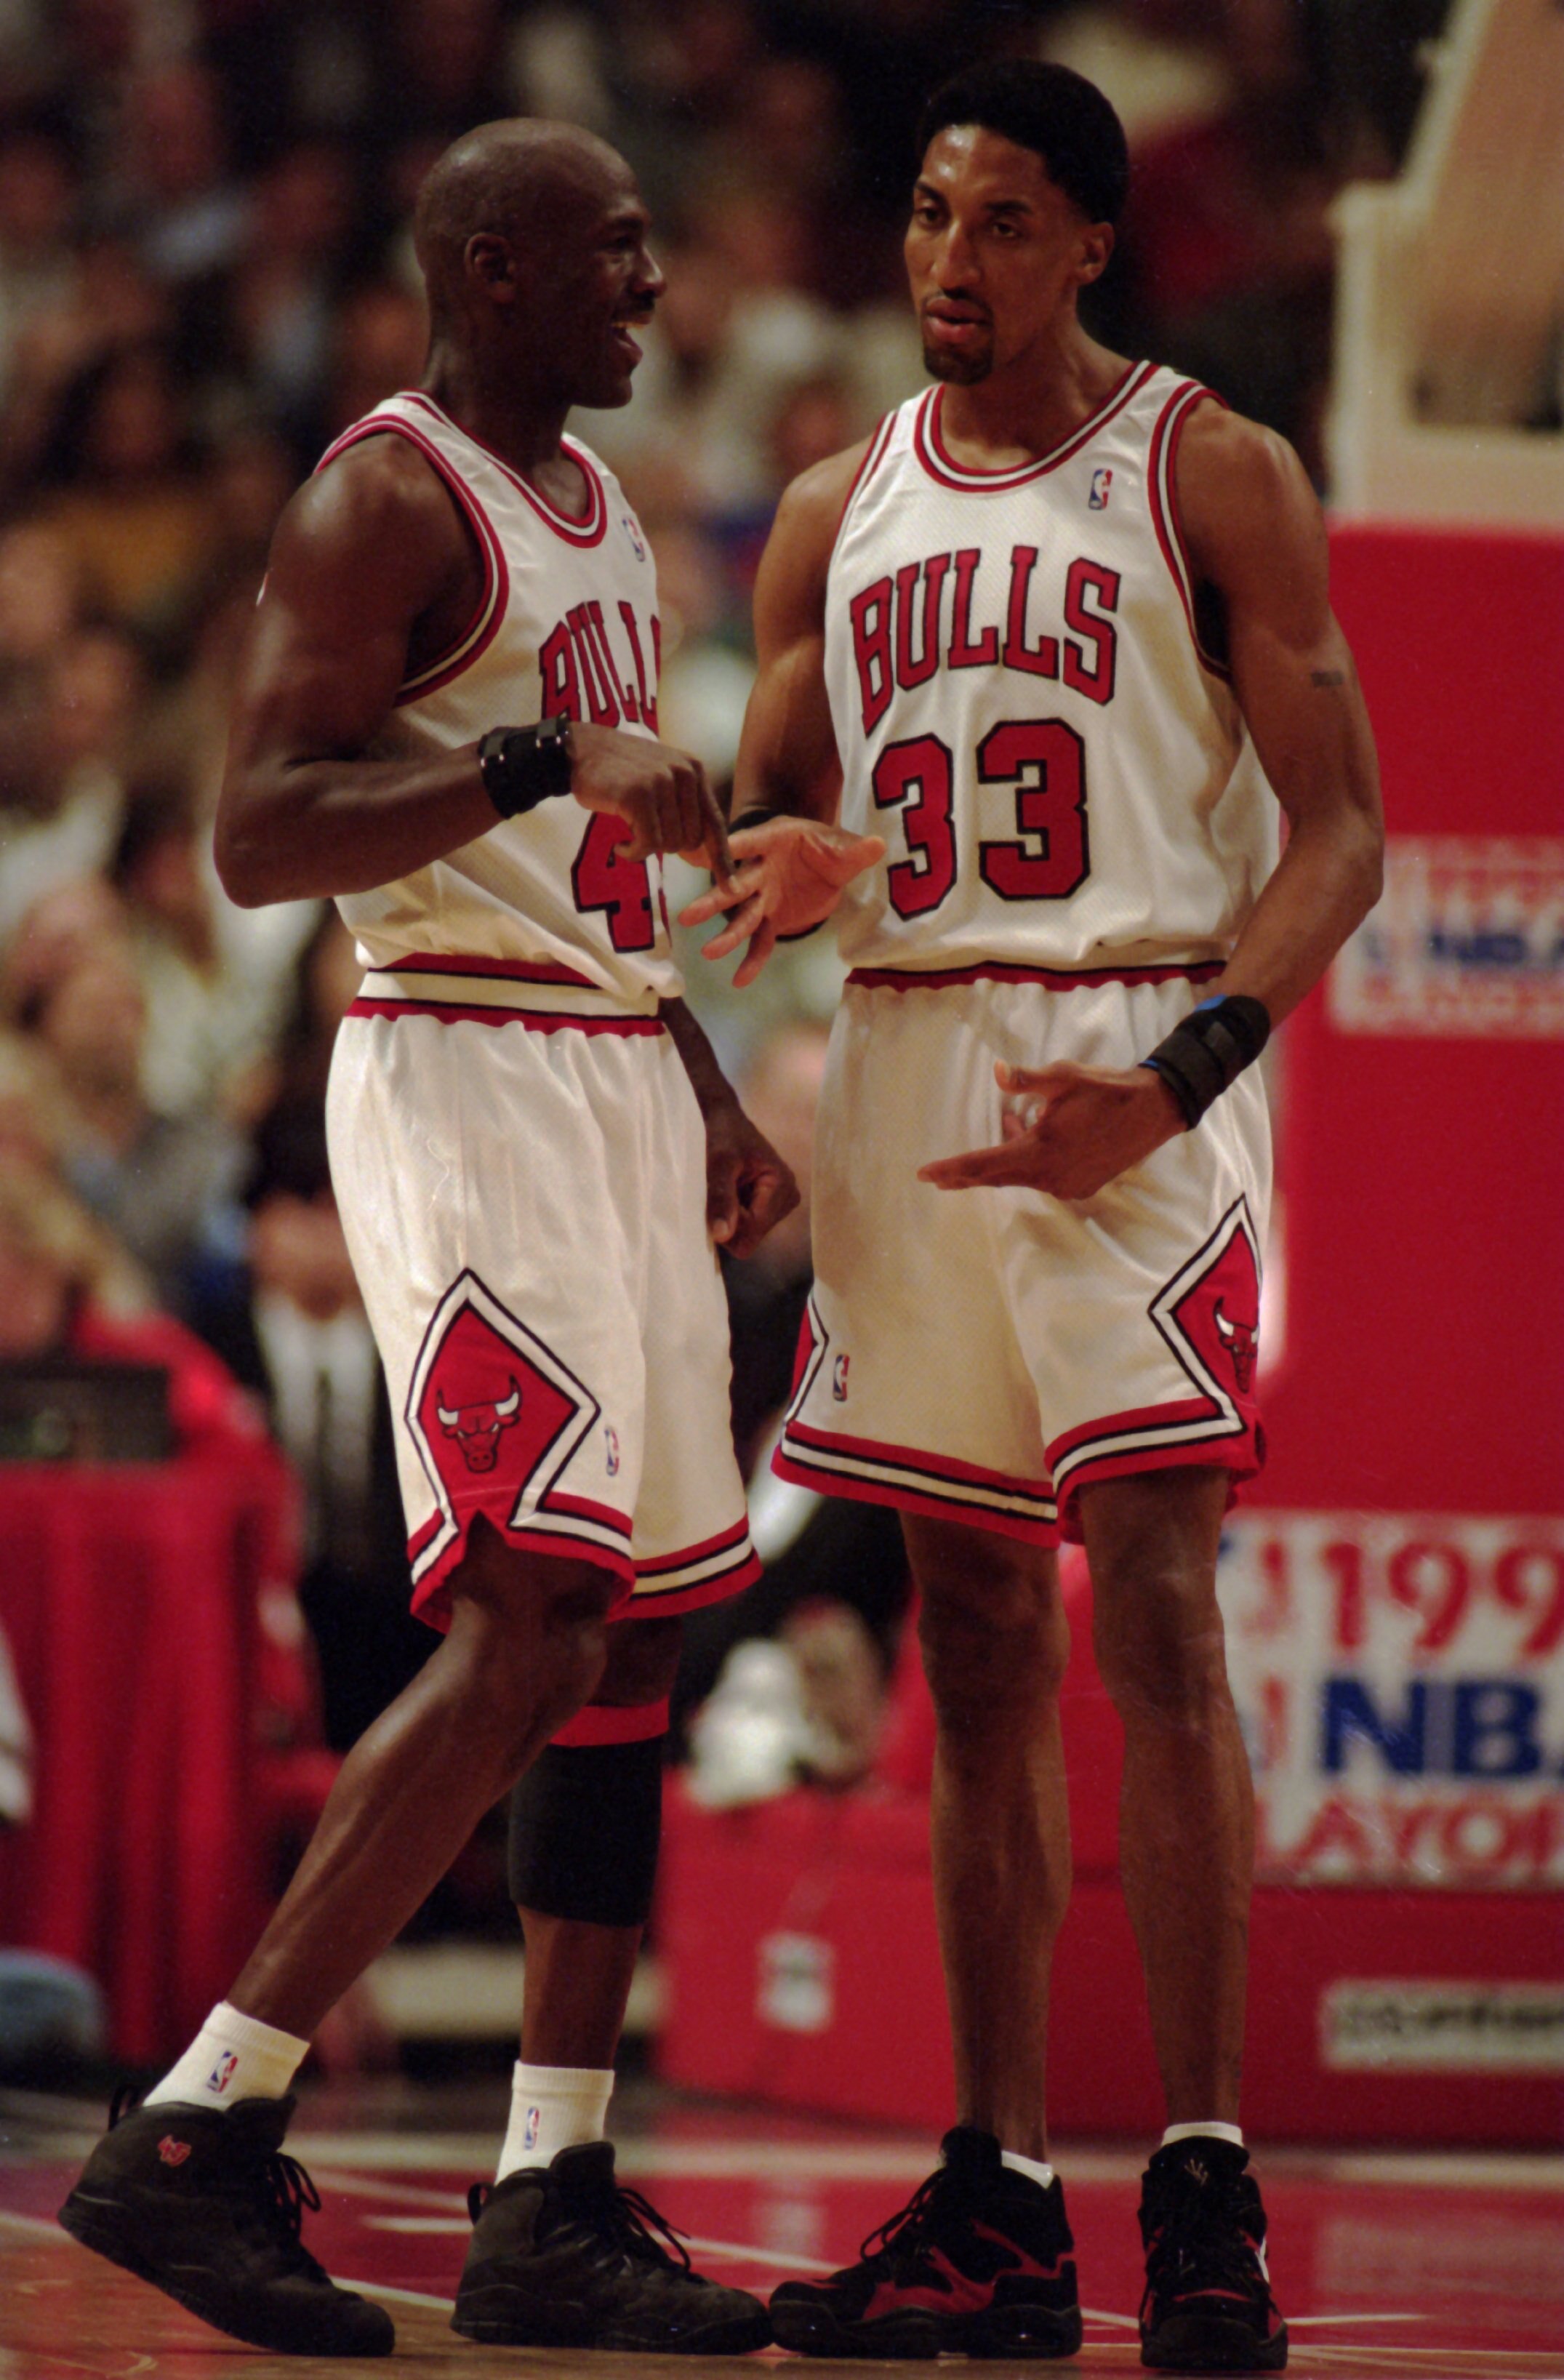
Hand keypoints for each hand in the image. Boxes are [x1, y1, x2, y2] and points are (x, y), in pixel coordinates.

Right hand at [570, 723, 730, 877]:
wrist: (580, 750)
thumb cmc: (620, 772)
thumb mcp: (661, 781)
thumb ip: (684, 810)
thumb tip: (702, 857)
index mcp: (695, 771)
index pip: (716, 823)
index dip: (723, 859)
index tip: (732, 888)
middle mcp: (684, 773)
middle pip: (691, 840)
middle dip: (667, 846)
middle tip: (642, 832)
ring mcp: (661, 782)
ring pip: (669, 844)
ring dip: (645, 848)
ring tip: (628, 832)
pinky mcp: (638, 795)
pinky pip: (647, 844)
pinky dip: (633, 853)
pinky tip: (620, 844)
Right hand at [678, 816, 884, 985]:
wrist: (828, 865)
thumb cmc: (828, 846)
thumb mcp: (843, 846)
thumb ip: (855, 849)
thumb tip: (877, 846)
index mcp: (772, 841)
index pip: (748, 843)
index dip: (728, 849)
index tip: (700, 854)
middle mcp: (760, 870)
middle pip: (735, 887)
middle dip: (715, 901)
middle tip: (689, 915)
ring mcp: (764, 897)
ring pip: (743, 917)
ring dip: (727, 935)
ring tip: (709, 953)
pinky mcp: (773, 920)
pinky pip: (761, 943)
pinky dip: (752, 961)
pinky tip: (739, 981)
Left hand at [702, 1099, 799, 1257]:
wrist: (724, 1118)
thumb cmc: (722, 1134)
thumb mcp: (718, 1163)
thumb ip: (721, 1198)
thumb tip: (722, 1237)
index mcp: (783, 1187)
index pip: (751, 1234)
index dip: (728, 1223)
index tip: (715, 1198)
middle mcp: (788, 1199)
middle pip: (750, 1237)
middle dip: (729, 1219)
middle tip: (718, 1189)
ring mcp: (780, 1204)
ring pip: (746, 1233)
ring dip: (728, 1215)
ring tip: (723, 1187)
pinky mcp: (770, 1205)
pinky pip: (746, 1226)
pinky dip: (731, 1212)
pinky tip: (728, 1191)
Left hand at [918, 1060, 1185, 1201]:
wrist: (1155, 1110)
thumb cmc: (1107, 1090)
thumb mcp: (1065, 1077)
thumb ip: (1027, 1078)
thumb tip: (997, 1072)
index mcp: (1041, 1151)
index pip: (985, 1165)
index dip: (953, 1170)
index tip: (925, 1174)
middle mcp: (1051, 1176)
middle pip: (998, 1178)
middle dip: (966, 1175)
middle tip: (938, 1177)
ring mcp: (1068, 1185)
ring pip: (1022, 1176)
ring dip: (1003, 1160)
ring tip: (1003, 1129)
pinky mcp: (1082, 1185)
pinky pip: (1043, 1176)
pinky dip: (1028, 1161)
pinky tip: (1031, 1134)